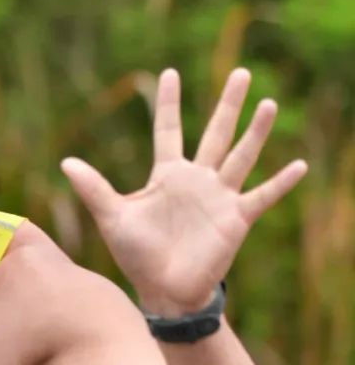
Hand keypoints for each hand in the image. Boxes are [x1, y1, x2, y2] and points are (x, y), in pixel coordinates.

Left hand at [60, 68, 307, 315]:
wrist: (164, 292)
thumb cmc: (138, 257)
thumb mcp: (113, 219)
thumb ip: (94, 189)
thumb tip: (65, 162)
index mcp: (167, 176)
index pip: (168, 130)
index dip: (169, 103)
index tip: (170, 72)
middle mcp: (197, 180)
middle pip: (215, 133)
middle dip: (227, 104)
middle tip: (240, 72)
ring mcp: (219, 198)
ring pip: (242, 156)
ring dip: (256, 132)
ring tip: (269, 103)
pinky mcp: (236, 219)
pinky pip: (262, 196)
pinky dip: (281, 183)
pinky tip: (299, 165)